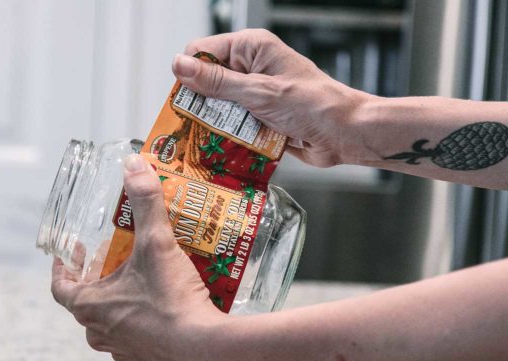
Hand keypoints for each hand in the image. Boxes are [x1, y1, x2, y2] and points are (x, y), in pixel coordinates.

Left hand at [51, 154, 225, 360]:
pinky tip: (165, 304)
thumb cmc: (170, 301)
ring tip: (141, 279)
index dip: (63, 267)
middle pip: (88, 302)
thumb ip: (146, 203)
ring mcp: (125, 350)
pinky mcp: (150, 359)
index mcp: (90, 307)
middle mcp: (101, 332)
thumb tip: (134, 165)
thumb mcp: (157, 245)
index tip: (74, 252)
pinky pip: (138, 336)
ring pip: (112, 322)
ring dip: (120, 301)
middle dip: (99, 279)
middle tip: (115, 259)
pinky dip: (144, 320)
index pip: (61, 286)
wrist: (205, 350)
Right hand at [172, 29, 372, 167]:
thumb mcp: (259, 92)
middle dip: (201, 105)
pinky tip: (229, 148)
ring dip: (216, 125)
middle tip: (198, 127)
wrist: (344, 134)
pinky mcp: (258, 116)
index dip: (190, 75)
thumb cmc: (313, 105)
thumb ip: (217, 81)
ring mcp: (254, 93)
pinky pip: (232, 125)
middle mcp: (250, 67)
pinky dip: (229, 137)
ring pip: (218, 107)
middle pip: (207, 82)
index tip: (186, 101)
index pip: (202, 52)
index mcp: (250, 48)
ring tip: (216, 140)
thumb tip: (180, 66)